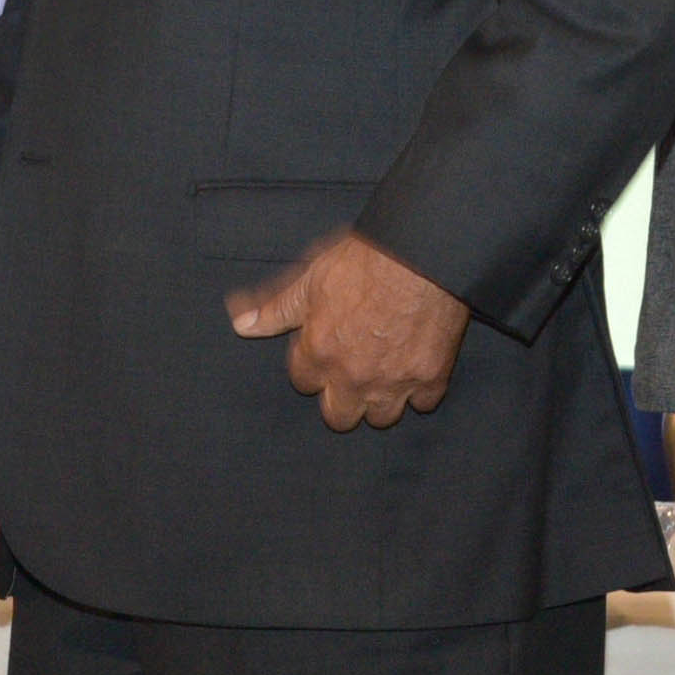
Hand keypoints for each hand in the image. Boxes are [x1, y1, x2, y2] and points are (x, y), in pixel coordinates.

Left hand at [226, 228, 465, 432]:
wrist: (421, 255)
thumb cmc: (362, 262)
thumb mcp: (309, 280)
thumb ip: (277, 310)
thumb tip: (242, 326)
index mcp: (319, 355)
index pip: (304, 383)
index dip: (312, 366)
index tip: (324, 351)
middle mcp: (353, 377)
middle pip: (339, 417)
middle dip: (340, 400)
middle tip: (351, 376)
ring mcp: (394, 382)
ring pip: (381, 419)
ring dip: (379, 403)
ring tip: (382, 378)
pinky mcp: (431, 377)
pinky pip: (424, 403)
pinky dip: (420, 391)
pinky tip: (416, 371)